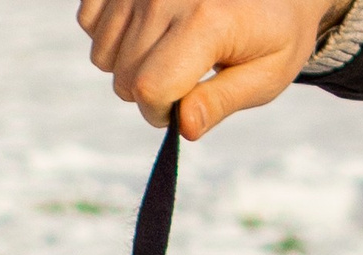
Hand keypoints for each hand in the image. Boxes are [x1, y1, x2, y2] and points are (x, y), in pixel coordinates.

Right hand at [76, 0, 346, 137]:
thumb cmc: (273, 31)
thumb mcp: (267, 75)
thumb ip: (221, 101)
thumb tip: (182, 127)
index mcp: (206, 21)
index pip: (149, 89)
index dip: (161, 113)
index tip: (184, 108)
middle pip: (124, 78)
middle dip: (148, 93)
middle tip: (184, 77)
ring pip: (103, 56)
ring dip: (129, 66)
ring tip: (169, 50)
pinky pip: (89, 22)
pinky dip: (112, 36)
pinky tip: (147, 31)